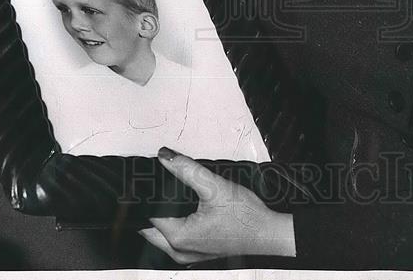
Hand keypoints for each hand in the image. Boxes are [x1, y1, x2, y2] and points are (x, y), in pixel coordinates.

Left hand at [139, 147, 296, 264]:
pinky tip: (184, 211)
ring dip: (161, 217)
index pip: (147, 213)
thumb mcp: (215, 186)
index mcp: (179, 237)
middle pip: (148, 227)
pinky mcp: (196, 253)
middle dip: (150, 206)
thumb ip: (186, 169)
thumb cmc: (246, 217)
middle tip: (157, 187)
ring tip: (171, 197)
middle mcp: (179, 250)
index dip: (145, 194)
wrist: (267, 233)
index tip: (146, 180)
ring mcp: (187, 255)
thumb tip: (166, 157)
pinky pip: (174, 239)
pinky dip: (173, 224)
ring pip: (160, 234)